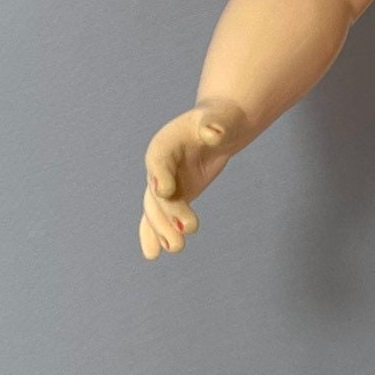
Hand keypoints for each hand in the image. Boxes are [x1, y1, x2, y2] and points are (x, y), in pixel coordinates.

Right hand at [140, 100, 248, 258]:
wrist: (218, 128)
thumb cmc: (220, 120)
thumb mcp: (221, 120)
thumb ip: (215, 125)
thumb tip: (214, 132)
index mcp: (165, 143)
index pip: (158, 160)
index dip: (160, 175)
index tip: (167, 191)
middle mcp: (158, 166)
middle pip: (157, 191)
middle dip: (169, 212)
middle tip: (188, 230)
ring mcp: (163, 184)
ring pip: (156, 209)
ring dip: (162, 229)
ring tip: (176, 248)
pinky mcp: (172, 197)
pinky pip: (159, 217)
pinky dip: (154, 235)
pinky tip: (153, 254)